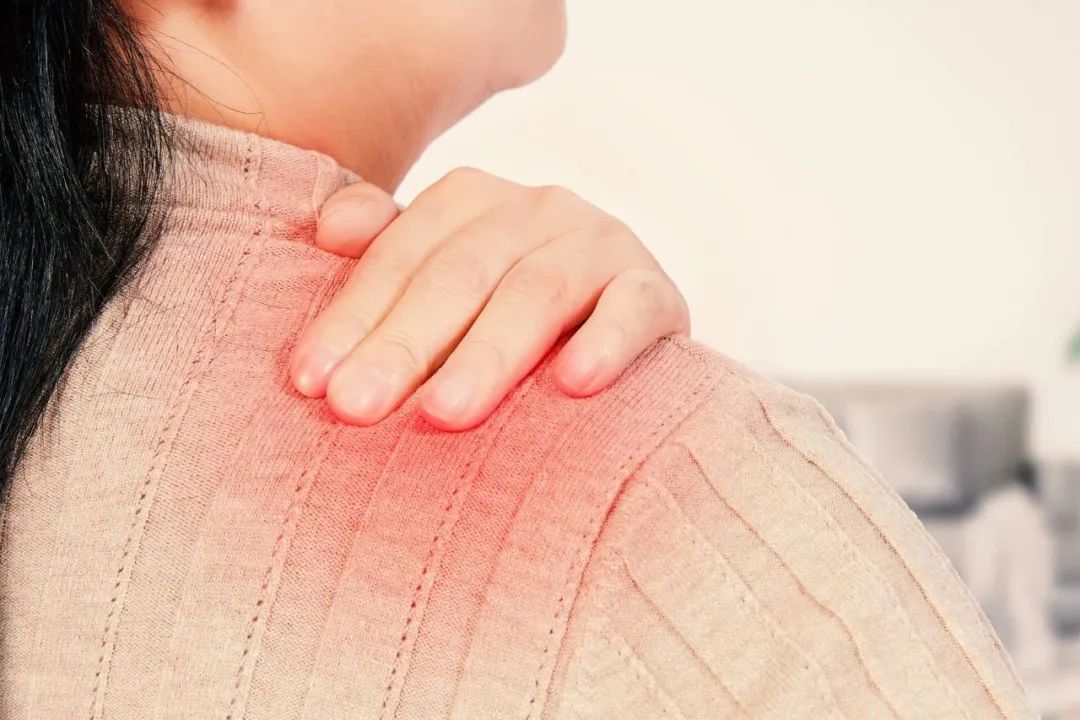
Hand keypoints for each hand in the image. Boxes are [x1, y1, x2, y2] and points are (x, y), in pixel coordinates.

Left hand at [290, 167, 689, 430]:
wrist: (621, 324)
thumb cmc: (508, 313)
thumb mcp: (445, 276)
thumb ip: (387, 249)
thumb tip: (329, 228)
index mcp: (471, 200)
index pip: (400, 257)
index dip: (352, 318)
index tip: (311, 384)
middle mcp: (535, 209)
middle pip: (459, 275)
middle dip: (403, 344)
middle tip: (356, 408)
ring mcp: (600, 244)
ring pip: (536, 293)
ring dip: (488, 355)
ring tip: (443, 413)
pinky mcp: (656, 290)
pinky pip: (634, 309)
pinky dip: (606, 342)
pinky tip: (575, 384)